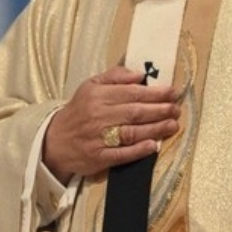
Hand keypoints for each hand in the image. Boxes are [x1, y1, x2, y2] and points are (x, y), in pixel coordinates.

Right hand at [42, 65, 179, 181]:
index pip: (131, 93)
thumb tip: (139, 74)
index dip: (154, 93)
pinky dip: (138, 150)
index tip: (172, 92)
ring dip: (155, 129)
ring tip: (172, 125)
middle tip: (176, 109)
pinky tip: (153, 146)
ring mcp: (98, 138)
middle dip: (159, 110)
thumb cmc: (79, 111)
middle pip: (134, 112)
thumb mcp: (91, 86)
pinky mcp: (99, 157)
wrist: (55, 140)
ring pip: (131, 132)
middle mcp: (98, 116)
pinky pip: (121, 154)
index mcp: (97, 95)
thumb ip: (115, 76)